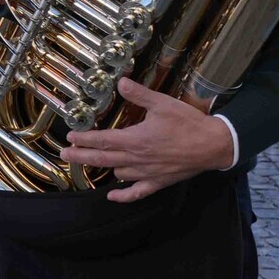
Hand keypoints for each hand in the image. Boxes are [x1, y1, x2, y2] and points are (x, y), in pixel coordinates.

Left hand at [59, 79, 236, 202]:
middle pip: (102, 160)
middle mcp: (137, 159)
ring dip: (104, 168)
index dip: (84, 140)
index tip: (70, 138)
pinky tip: (112, 196)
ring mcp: (147, 173)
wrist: (214, 145)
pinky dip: (123, 196)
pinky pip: (136, 193)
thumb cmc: (188, 123)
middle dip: (81, 157)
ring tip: (91, 163)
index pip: (102, 141)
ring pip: (117, 174)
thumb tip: (120, 82)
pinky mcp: (158, 182)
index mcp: (135, 139)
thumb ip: (139, 94)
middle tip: (64, 155)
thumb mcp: (162, 103)